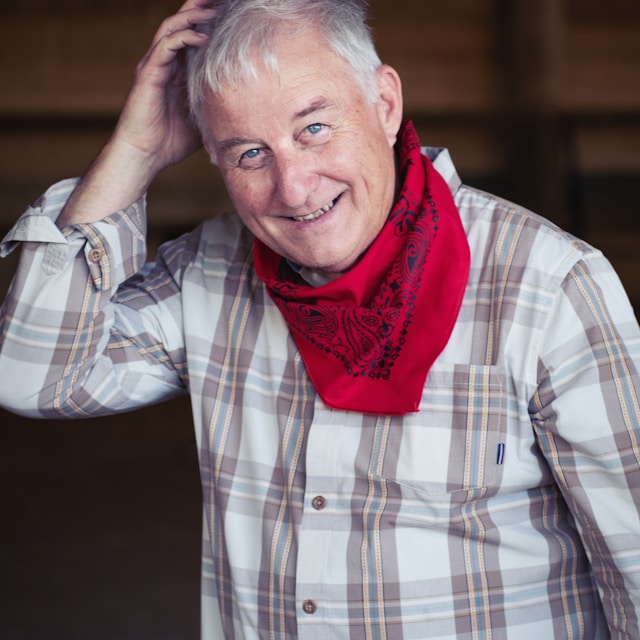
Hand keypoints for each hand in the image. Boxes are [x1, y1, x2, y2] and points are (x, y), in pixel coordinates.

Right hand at [114, 0, 215, 173]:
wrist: (145, 155)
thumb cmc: (170, 142)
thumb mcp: (202, 121)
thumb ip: (217, 109)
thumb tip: (246, 115)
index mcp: (175, 71)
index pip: (191, 37)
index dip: (207, 22)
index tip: (229, 14)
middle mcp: (163, 63)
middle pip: (181, 24)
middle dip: (200, 8)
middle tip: (221, 0)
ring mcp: (154, 66)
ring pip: (172, 28)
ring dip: (193, 16)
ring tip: (214, 9)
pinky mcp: (148, 73)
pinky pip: (166, 46)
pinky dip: (184, 37)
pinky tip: (203, 37)